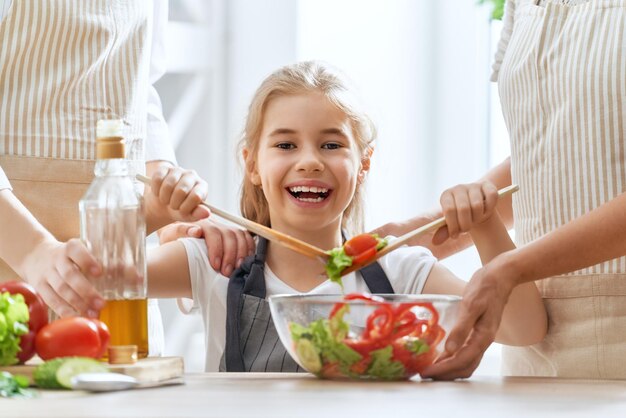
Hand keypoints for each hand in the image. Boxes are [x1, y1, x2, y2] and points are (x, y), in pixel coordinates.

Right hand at [21, 238, 104, 317]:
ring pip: (61, 290)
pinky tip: (78, 317)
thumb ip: (110, 263)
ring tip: (94, 314)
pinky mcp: (39, 288)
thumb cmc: (71, 256)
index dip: (87, 261)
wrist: (35, 255)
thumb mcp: (84, 252)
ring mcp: (46, 274)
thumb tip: (137, 276)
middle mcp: (56, 259)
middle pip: (70, 275)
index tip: (99, 272)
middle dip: (86, 291)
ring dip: (78, 304)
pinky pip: (51, 300)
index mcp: (70, 248)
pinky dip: (65, 310)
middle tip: (102, 303)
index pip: (77, 251)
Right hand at [146, 165, 210, 222]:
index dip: (186, 207)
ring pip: (168, 185)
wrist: (164, 205)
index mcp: (202, 187)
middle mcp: (192, 175)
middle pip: (181, 191)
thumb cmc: (180, 210)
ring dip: (164, 198)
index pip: (196, 196)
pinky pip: (158, 179)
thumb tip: (207, 212)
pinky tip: (159, 193)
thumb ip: (198, 214)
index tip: (182, 211)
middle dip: (174, 203)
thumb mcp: (189, 215)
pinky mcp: (164, 168)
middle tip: (173, 206)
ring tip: (166, 200)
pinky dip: (156, 190)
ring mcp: (178, 170)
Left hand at [158, 218, 254, 276]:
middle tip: (227, 273)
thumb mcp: (170, 235)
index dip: (217, 249)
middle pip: (230, 235)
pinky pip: (246, 237)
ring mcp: (225, 228)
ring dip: (242, 252)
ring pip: (240, 236)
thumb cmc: (172, 239)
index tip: (215, 266)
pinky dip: (250, 248)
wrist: (176, 237)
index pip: (214, 232)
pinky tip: (247, 261)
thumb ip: (181, 231)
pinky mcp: (232, 235)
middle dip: (230, 255)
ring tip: (238, 269)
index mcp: (201, 223)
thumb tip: (196, 230)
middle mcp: (215, 224)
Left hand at [420, 253, 516, 379]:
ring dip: (450, 369)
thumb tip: (449, 350)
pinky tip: (442, 355)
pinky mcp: (478, 333)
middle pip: (465, 367)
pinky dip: (454, 359)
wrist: (500, 277)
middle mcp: (484, 342)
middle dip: (445, 374)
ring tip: (432, 369)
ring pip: (467, 363)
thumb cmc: (485, 288)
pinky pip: (467, 353)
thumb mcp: (471, 305)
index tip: (427, 371)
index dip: (443, 369)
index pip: (461, 361)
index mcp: (483, 337)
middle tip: (425, 374)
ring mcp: (482, 338)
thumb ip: (461, 328)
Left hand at [437, 181, 497, 241]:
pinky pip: (492, 197)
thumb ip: (444, 232)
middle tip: (466, 230)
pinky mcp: (487, 185)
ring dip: (478, 218)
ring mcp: (473, 185)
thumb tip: (435, 242)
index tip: (455, 235)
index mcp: (446, 196)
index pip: (449, 210)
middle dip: (466, 224)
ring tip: (475, 220)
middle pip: (464, 209)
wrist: (477, 209)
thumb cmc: (461, 217)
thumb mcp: (452, 224)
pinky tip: (485, 212)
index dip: (453, 225)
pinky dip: (490, 209)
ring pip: (478, 205)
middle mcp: (458, 188)